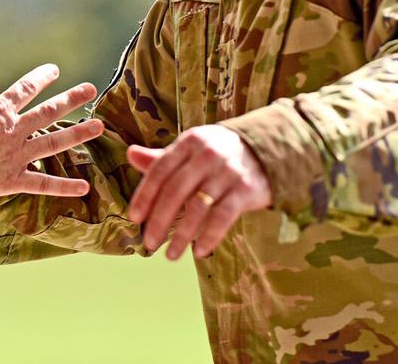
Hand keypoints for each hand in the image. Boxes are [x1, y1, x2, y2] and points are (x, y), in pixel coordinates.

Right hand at [0, 58, 103, 201]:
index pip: (24, 88)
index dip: (40, 78)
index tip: (54, 70)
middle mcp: (12, 130)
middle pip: (48, 111)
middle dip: (71, 98)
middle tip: (90, 88)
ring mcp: (15, 155)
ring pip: (53, 142)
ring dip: (78, 134)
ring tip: (99, 126)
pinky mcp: (12, 180)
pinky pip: (43, 184)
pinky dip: (63, 187)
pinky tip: (83, 187)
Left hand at [126, 125, 271, 259]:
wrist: (267, 149)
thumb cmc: (218, 152)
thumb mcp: (191, 149)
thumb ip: (161, 158)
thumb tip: (130, 154)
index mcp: (190, 142)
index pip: (160, 170)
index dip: (145, 195)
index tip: (134, 218)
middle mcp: (207, 154)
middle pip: (176, 191)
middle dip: (159, 220)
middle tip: (149, 243)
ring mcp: (228, 172)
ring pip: (198, 207)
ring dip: (182, 235)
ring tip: (170, 255)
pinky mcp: (246, 189)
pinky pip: (223, 217)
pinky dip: (209, 236)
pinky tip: (198, 251)